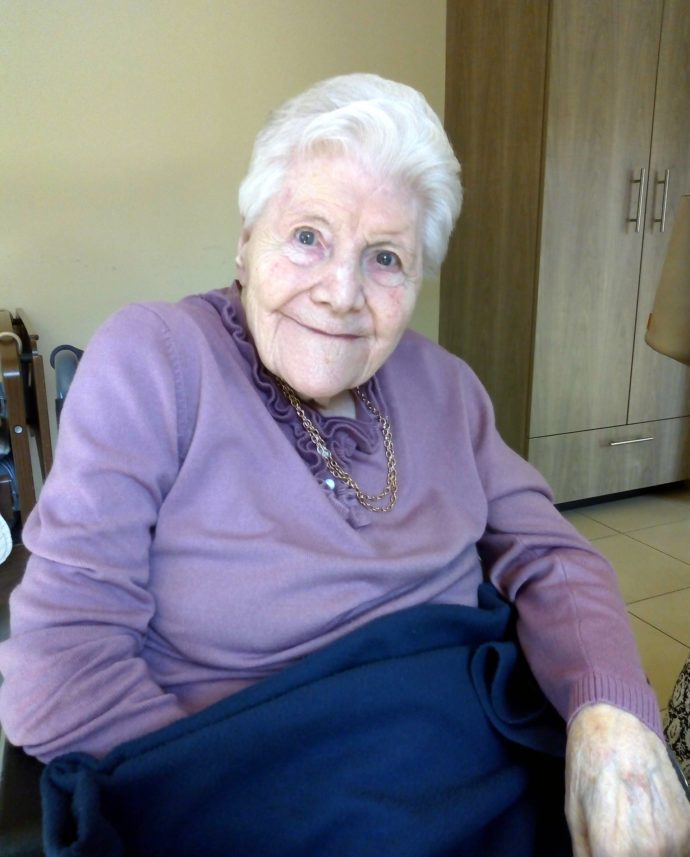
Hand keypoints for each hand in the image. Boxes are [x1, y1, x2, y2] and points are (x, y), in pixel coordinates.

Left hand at [565, 703, 689, 855]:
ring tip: (632, 832)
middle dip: (625, 856)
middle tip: (617, 841)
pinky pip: (681, 851)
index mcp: (614, 848)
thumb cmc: (588, 766)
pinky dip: (666, 847)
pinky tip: (650, 827)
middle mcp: (651, 849)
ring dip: (649, 853)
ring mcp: (676, 838)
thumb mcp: (574, 814)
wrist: (618, 723)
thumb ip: (586, 855)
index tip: (603, 849)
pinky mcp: (689, 826)